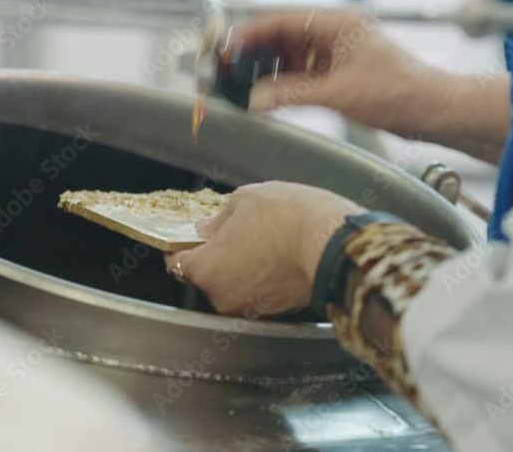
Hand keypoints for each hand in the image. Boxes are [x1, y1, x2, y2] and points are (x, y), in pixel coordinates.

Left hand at [163, 182, 362, 316]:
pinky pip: (259, 291)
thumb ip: (218, 219)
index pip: (177, 263)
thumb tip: (208, 228)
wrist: (335, 244)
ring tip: (264, 240)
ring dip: (242, 267)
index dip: (182, 247)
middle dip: (217, 256)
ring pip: (236, 285)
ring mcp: (251, 309)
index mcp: (206, 269)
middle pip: (208, 276)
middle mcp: (223, 297)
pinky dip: (264, 277)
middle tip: (235, 231)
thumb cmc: (290, 219)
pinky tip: (278, 254)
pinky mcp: (277, 311)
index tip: (188, 238)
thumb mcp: (244, 200)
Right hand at [231, 11, 455, 139]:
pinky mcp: (341, 76)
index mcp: (337, 24)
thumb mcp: (338, 93)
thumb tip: (256, 99)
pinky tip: (268, 97)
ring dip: (268, 73)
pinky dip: (284, 86)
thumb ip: (292, 94)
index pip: (282, 21)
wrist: (433, 111)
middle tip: (228, 71)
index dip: (250, 34)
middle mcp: (335, 35)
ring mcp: (338, 55)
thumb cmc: (401, 92)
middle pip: (283, 38)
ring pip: (291, 59)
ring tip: (242, 87)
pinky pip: (303, 76)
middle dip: (254, 55)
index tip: (227, 48)